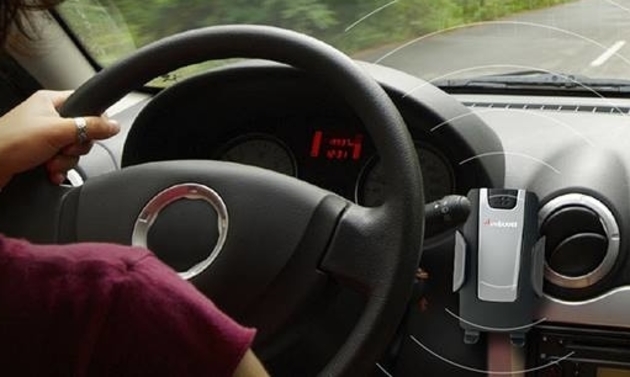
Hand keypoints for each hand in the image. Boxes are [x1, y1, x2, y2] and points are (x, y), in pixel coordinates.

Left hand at [0, 90, 119, 186]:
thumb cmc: (9, 142)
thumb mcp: (57, 131)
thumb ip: (90, 127)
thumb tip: (113, 125)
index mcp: (50, 102)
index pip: (86, 104)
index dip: (93, 120)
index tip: (91, 132)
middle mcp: (47, 117)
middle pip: (83, 131)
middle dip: (75, 148)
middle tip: (62, 149)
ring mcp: (43, 137)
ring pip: (73, 150)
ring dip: (65, 162)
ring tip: (49, 163)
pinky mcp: (39, 155)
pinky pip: (61, 162)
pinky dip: (58, 170)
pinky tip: (49, 173)